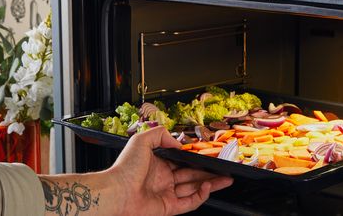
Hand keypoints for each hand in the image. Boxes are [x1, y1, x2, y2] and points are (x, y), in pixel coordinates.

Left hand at [108, 126, 232, 215]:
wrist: (115, 192)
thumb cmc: (124, 168)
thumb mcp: (141, 140)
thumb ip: (161, 135)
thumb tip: (179, 144)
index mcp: (158, 164)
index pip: (182, 161)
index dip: (196, 159)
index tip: (209, 155)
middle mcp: (163, 179)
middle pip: (192, 175)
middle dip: (209, 172)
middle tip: (224, 168)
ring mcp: (166, 194)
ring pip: (194, 189)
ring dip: (211, 184)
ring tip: (226, 178)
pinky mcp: (168, 207)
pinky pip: (190, 202)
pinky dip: (201, 196)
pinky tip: (208, 187)